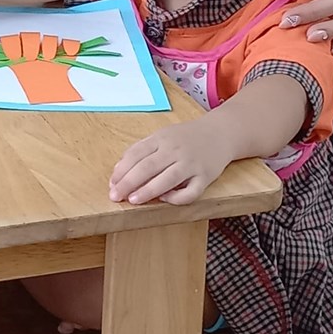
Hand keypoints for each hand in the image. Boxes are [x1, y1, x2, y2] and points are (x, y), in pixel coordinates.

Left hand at [109, 118, 233, 206]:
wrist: (220, 132)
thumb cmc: (186, 137)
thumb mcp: (162, 136)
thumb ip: (142, 150)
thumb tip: (119, 170)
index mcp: (162, 139)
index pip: (137, 154)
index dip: (122, 170)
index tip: (112, 184)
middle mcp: (176, 150)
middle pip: (148, 166)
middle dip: (129, 182)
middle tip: (115, 196)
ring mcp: (192, 163)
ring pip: (168, 178)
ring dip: (149, 190)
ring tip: (133, 200)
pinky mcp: (206, 177)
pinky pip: (191, 191)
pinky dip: (177, 198)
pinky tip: (166, 199)